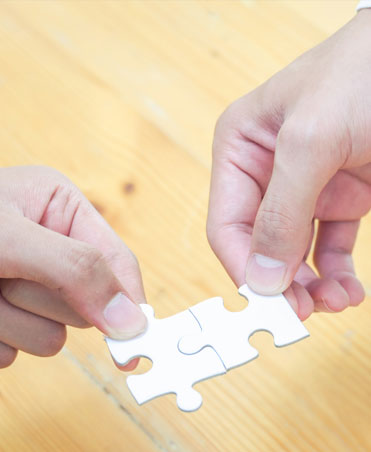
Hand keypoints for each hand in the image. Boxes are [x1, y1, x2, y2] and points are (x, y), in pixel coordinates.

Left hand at [0, 166, 146, 367]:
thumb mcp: (10, 237)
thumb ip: (76, 269)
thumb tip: (130, 317)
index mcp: (62, 209)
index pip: (116, 259)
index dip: (128, 297)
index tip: (135, 338)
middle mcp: (52, 246)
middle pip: (85, 302)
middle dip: (43, 300)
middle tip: (7, 280)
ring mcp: (31, 284)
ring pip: (54, 334)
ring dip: (14, 322)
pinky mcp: (9, 317)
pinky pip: (22, 349)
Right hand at [207, 9, 370, 319]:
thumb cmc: (361, 72)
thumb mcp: (310, 139)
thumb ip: (280, 211)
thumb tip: (261, 277)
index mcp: (240, 150)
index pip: (226, 224)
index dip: (244, 267)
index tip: (268, 302)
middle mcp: (266, 172)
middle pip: (260, 245)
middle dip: (280, 282)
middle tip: (301, 314)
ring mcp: (304, 188)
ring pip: (294, 253)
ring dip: (310, 285)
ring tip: (333, 303)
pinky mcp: (339, 197)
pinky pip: (329, 246)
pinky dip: (336, 274)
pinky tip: (348, 290)